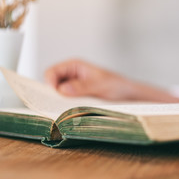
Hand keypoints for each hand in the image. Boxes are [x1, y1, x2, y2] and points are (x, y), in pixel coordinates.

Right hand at [45, 59, 178, 102]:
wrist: (128, 95)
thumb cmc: (117, 85)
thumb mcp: (100, 85)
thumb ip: (82, 86)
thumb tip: (62, 90)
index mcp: (74, 66)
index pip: (52, 72)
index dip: (50, 83)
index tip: (55, 96)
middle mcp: (71, 75)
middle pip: (52, 84)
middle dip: (53, 94)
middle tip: (58, 106)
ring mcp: (73, 87)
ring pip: (58, 95)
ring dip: (60, 102)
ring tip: (67, 110)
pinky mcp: (77, 97)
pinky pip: (66, 102)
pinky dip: (66, 107)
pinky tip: (72, 112)